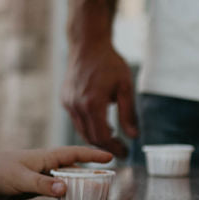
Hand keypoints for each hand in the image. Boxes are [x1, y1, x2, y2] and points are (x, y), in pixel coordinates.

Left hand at [0, 145, 114, 199]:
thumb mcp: (21, 177)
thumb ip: (42, 184)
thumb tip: (66, 188)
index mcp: (44, 157)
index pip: (74, 154)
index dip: (92, 156)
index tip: (111, 157)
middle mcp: (44, 166)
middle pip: (73, 168)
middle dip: (91, 172)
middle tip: (109, 179)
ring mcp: (38, 178)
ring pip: (64, 182)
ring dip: (78, 186)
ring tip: (96, 192)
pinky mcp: (30, 190)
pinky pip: (52, 193)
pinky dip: (63, 197)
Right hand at [62, 38, 137, 157]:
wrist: (87, 46)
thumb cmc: (109, 63)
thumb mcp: (125, 87)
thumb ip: (128, 114)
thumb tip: (134, 136)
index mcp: (92, 103)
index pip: (102, 137)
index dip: (114, 148)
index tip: (125, 153)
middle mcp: (76, 105)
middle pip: (90, 137)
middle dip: (106, 146)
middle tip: (120, 149)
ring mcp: (68, 103)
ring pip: (81, 130)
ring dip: (96, 137)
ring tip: (112, 136)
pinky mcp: (65, 100)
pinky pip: (76, 120)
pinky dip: (88, 125)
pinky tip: (101, 121)